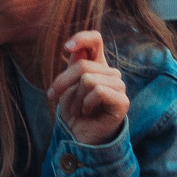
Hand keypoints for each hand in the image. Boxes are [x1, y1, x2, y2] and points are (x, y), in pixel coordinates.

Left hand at [47, 30, 128, 145]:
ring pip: (88, 79)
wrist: (81, 138)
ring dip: (75, 98)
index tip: (66, 48)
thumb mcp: (67, 87)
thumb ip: (73, 68)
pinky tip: (87, 113)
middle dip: (63, 83)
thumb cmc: (74, 112)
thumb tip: (74, 50)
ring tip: (77, 109)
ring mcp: (119, 86)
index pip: (95, 40)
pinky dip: (86, 104)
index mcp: (97, 65)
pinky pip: (98, 91)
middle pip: (82, 65)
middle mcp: (110, 73)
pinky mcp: (122, 101)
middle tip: (54, 97)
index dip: (81, 38)